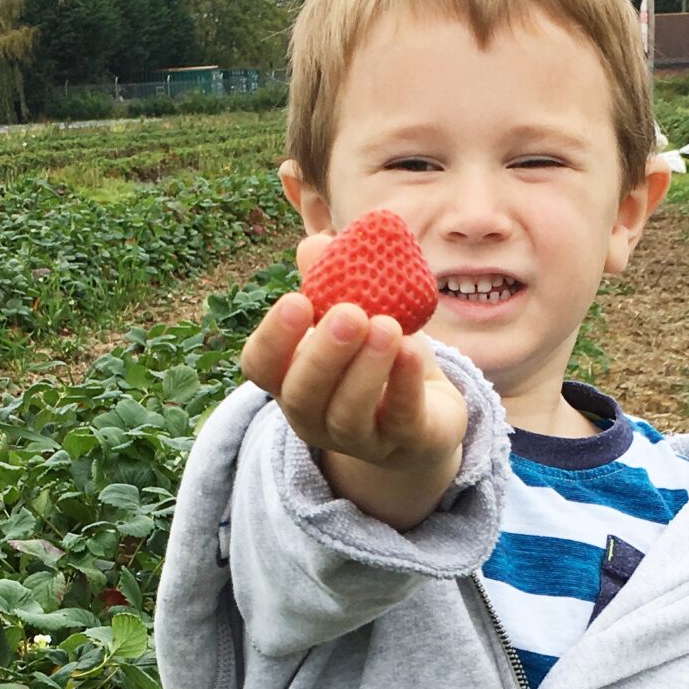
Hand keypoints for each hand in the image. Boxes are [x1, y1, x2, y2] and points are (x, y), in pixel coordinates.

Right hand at [240, 233, 466, 496]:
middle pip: (302, 394)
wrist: (428, 410)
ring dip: (365, 369)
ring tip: (386, 327)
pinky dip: (404, 384)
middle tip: (349, 313)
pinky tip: (411, 350)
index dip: (273, 337)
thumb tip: (315, 243)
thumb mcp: (354, 314)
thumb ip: (331, 282)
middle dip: (323, 354)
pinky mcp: (404, 444)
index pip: (260, 365)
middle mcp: (313, 415)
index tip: (297, 301)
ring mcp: (357, 438)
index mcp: (290, 378)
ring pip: (348, 413)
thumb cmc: (376, 357)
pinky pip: (400, 419)